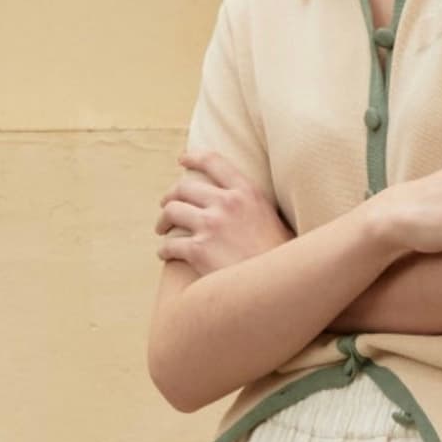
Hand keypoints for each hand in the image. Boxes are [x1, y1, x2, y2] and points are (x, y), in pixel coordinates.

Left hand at [155, 151, 294, 276]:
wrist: (278, 283)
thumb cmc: (278, 255)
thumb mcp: (270, 216)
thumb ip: (250, 203)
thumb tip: (232, 197)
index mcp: (246, 191)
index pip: (213, 161)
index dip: (193, 158)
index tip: (182, 160)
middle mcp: (227, 203)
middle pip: (183, 188)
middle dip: (170, 196)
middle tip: (166, 206)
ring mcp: (211, 225)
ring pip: (171, 212)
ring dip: (163, 221)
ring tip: (163, 230)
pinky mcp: (198, 250)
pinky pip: (169, 245)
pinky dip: (164, 250)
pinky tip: (166, 254)